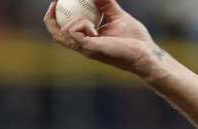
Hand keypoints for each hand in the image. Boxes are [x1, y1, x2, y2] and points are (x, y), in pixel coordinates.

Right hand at [44, 0, 162, 77]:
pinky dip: (81, 24)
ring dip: (74, 20)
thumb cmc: (136, 40)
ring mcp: (85, 49)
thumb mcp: (118, 16)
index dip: (54, 16)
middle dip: (50, 17)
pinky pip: (74, 32)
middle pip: (55, 34)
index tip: (58, 1)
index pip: (63, 30)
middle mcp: (83, 46)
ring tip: (93, 23)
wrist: (146, 54)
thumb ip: (106, 4)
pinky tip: (95, 28)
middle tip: (56, 1)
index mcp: (87, 40)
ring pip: (64, 31)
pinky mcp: (90, 49)